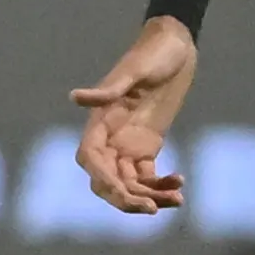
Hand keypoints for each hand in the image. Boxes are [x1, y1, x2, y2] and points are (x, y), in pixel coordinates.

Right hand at [69, 17, 200, 213]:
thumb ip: (108, 90)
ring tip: (177, 198)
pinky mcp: (146, 148)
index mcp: (99, 121)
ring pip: (129, 184)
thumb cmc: (154, 53)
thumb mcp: (134, 69)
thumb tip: (75, 97)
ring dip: (149, 196)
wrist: (176, 46)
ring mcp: (127, 146)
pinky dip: (161, 186)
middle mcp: (109, 138)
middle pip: (107, 180)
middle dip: (126, 197)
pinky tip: (180, 185)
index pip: (90, 158)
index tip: (122, 191)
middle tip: (151, 208)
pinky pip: (148, 177)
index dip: (102, 178)